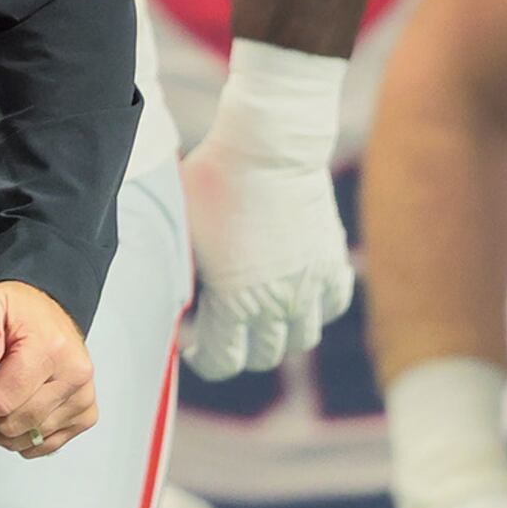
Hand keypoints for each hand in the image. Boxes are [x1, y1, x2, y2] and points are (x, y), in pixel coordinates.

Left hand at [0, 282, 96, 456]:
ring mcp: (82, 398)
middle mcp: (74, 375)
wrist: (45, 310)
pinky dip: (20, 440)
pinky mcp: (84, 413)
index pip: (5, 398)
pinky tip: (6, 420)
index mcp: (52, 349)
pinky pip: (46, 445)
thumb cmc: (18, 309)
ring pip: (29, 440)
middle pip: (16, 423)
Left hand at [177, 43, 353, 377]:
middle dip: (240, 349)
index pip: (223, 361)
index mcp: (236, 302)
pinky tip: (297, 293)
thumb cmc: (213, 181)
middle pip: (265, 356)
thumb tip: (173, 302)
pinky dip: (317, 308)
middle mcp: (279, 303)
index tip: (193, 342)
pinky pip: (334, 304)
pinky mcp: (332, 260)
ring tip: (260, 315)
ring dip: (281, 334)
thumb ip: (181, 276)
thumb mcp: (181, 232)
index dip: (203, 358)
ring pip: (303, 338)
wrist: (269, 146)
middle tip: (224, 328)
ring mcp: (311, 284)